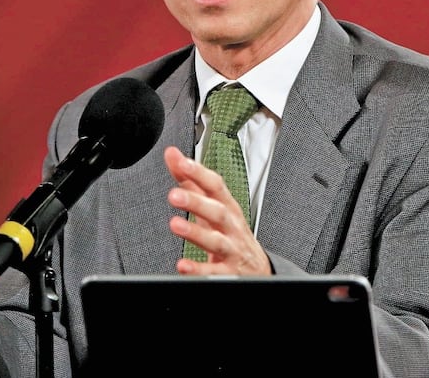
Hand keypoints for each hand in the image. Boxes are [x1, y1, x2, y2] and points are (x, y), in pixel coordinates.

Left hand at [164, 146, 270, 275]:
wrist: (256, 268)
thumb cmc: (230, 232)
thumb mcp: (213, 204)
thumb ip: (190, 180)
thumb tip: (172, 154)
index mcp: (227, 207)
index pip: (215, 186)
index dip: (199, 173)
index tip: (181, 163)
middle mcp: (231, 227)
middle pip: (217, 212)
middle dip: (196, 202)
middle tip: (174, 195)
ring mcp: (232, 250)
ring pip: (217, 241)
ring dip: (196, 233)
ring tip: (175, 225)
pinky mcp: (229, 274)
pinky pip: (215, 273)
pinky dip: (199, 270)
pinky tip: (184, 266)